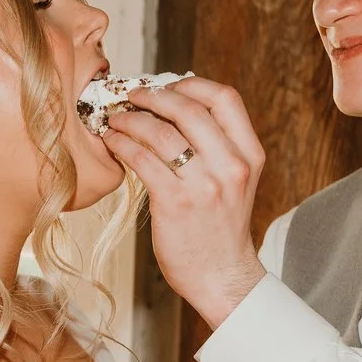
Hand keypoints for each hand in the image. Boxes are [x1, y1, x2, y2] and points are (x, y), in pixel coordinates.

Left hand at [103, 76, 269, 326]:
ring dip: (131, 119)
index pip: (226, 98)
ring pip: (161, 132)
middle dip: (154, 96)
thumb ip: (216, 147)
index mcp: (249, 155)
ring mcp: (204, 185)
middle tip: (133, 96)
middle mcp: (231, 166)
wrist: (222, 277)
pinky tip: (112, 142)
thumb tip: (174, 108)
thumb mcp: (234, 182)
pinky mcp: (175, 203)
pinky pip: (142, 159)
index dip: (192, 84)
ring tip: (115, 120)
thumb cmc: (220, 230)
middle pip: (189, 108)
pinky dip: (122, 144)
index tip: (168, 85)